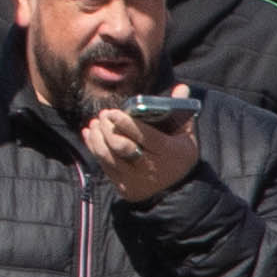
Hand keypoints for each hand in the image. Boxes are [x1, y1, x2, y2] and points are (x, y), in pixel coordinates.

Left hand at [79, 102, 203, 200]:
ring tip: (95, 123)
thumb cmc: (179, 151)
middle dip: (108, 129)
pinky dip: (94, 148)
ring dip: (97, 138)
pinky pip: (104, 166)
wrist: (178, 186)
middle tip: (103, 115)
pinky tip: (90, 134)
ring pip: (109, 157)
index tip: (112, 112)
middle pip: (122, 147)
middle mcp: (152, 170)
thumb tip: (181, 87)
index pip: (144, 136)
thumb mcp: (186, 132)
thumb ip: (181, 108)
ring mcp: (136, 182)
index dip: (125, 123)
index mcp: (169, 152)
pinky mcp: (125, 189)